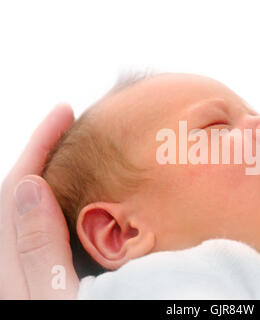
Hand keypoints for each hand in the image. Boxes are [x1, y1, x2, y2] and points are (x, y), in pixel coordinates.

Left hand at [0, 104, 78, 298]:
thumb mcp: (53, 298)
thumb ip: (37, 247)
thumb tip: (31, 187)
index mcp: (10, 263)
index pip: (19, 188)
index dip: (39, 146)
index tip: (63, 113)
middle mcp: (13, 262)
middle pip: (22, 193)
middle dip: (43, 152)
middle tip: (69, 124)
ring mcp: (28, 270)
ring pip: (34, 209)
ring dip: (52, 174)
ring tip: (76, 151)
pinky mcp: (45, 276)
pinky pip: (48, 228)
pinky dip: (63, 203)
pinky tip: (83, 198)